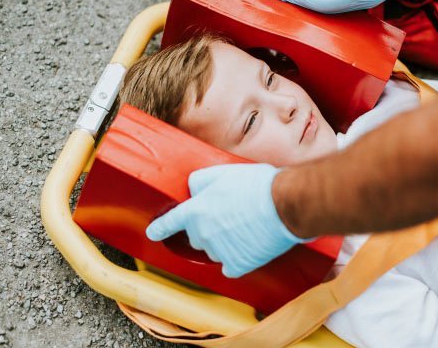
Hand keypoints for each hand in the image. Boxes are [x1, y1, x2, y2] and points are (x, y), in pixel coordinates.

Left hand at [146, 163, 306, 277]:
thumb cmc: (257, 185)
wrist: (284, 204)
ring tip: (246, 227)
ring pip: (215, 250)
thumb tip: (193, 187)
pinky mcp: (237, 264)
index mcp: (196, 210)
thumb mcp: (223, 172)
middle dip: (209, 227)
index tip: (153, 233)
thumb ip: (201, 180)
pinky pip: (230, 266)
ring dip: (224, 242)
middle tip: (231, 215)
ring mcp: (219, 251)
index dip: (161, 227)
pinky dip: (237, 259)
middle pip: (197, 235)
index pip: (170, 221)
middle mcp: (202, 233)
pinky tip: (248, 246)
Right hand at [260, 0, 405, 13]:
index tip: (284, 20)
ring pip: (312, 6)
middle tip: (302, 25)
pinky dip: (326, 17)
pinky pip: (326, 9)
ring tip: (317, 26)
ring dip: (314, 17)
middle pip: (297, 1)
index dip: (282, 8)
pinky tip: (328, 24)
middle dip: (299, 14)